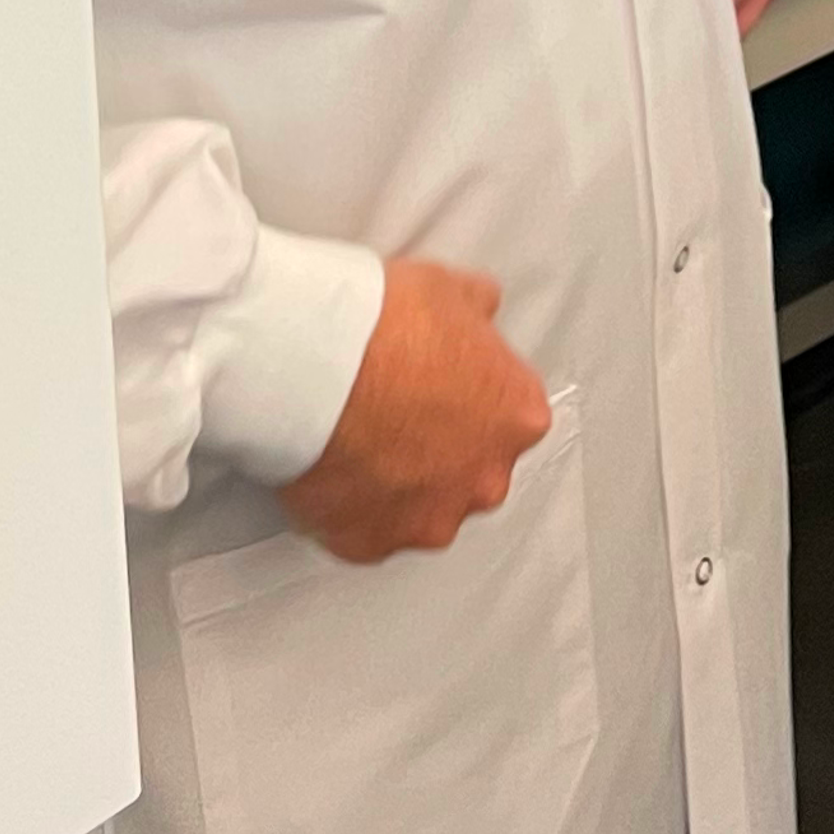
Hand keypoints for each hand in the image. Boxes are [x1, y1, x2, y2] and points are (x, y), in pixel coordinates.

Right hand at [277, 259, 552, 563]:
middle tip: (393, 412)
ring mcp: (429, 518)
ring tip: (355, 441)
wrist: (315, 364)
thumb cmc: (387, 325)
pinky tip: (328, 470)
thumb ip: (477, 310)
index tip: (436, 380)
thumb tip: (480, 308)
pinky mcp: (370, 544)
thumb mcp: (451, 289)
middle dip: (438, 448)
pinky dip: (350, 510)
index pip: (508, 411)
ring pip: (420, 508)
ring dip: (397, 484)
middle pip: (471, 469)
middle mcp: (485, 479)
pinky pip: (365, 531)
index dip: (468, 393)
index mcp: (518, 417)